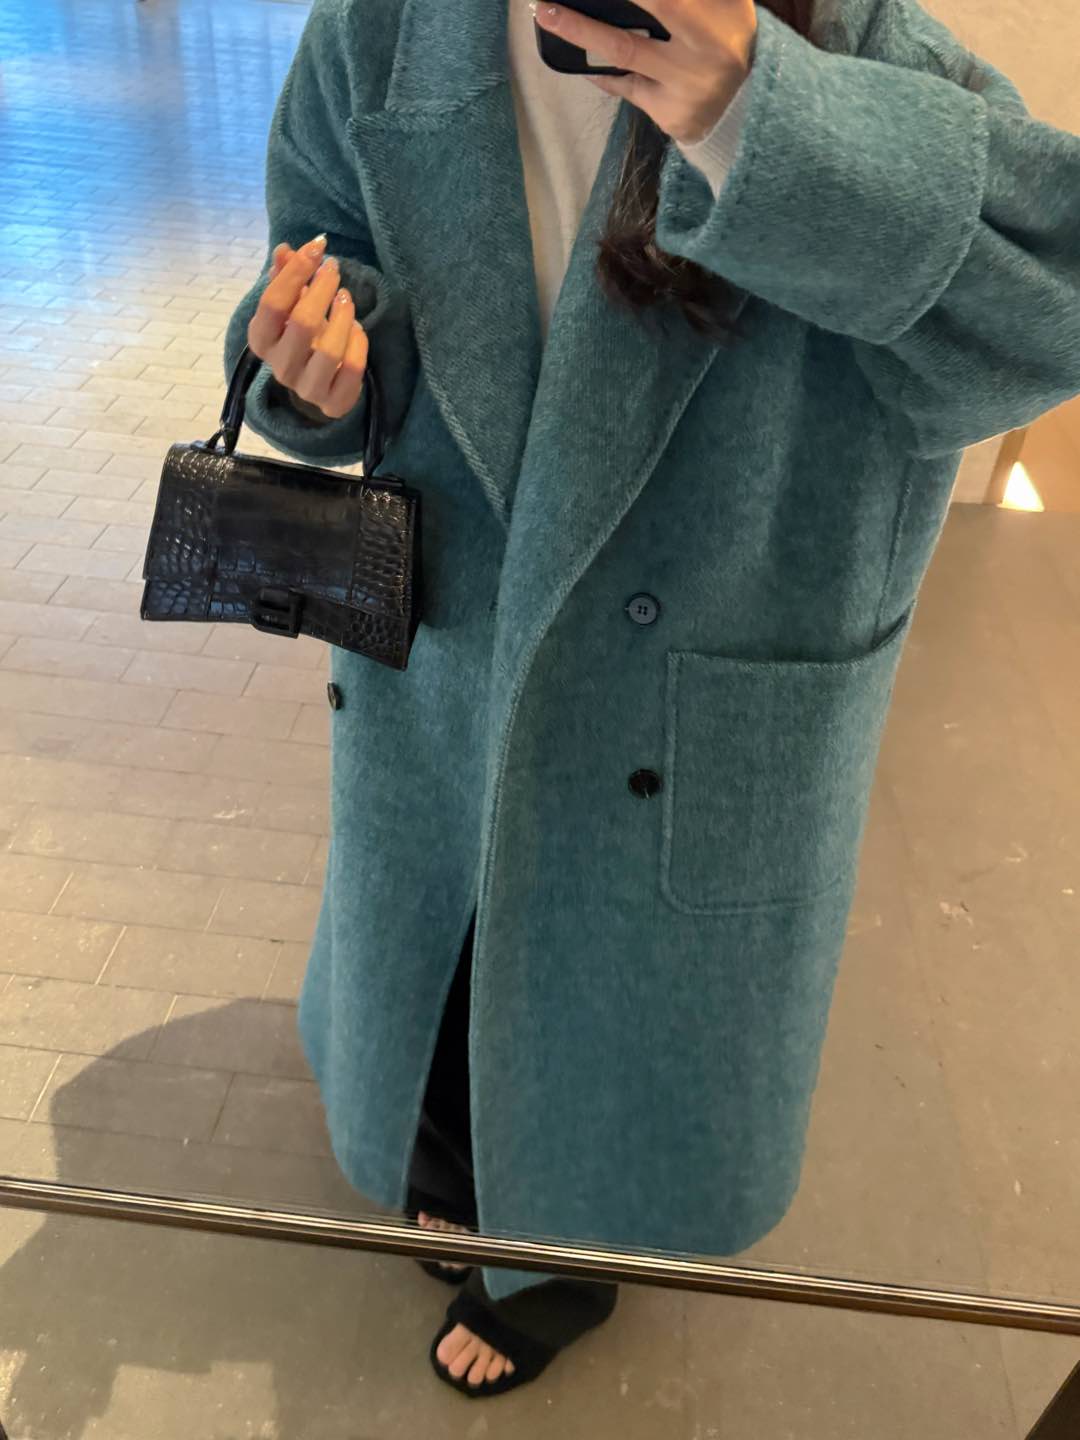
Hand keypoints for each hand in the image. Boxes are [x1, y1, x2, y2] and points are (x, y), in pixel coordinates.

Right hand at [246, 235, 368, 420]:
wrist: (317, 383)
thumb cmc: (301, 337)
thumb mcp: (289, 307)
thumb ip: (285, 278)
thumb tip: (284, 249)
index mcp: (261, 341)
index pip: (273, 303)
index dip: (296, 271)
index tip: (317, 247)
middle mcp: (280, 367)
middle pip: (302, 322)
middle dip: (322, 289)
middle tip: (333, 270)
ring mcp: (307, 389)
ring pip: (329, 350)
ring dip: (343, 316)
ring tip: (346, 298)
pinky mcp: (334, 403)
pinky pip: (352, 369)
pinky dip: (359, 343)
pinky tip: (358, 329)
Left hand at [532, 0, 756, 143]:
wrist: (750, 105)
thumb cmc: (728, 36)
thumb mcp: (724, 2)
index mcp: (716, 20)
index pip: (663, 0)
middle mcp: (700, 55)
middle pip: (635, 23)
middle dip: (587, 19)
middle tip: (547, 2)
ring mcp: (682, 88)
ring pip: (622, 53)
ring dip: (579, 34)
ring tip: (547, 15)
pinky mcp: (669, 114)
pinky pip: (625, 85)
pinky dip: (601, 70)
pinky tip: (581, 58)